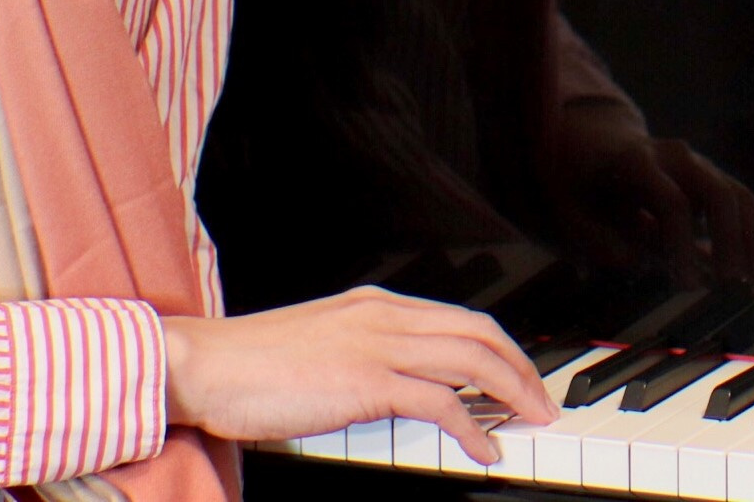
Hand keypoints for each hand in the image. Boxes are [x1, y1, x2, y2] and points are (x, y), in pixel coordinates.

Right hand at [162, 286, 556, 466]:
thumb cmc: (254, 365)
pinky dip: (473, 425)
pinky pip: (439, 400)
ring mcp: (375, 344)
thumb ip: (363, 355)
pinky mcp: (365, 380)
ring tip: (531, 422)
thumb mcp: (321, 348)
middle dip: (520, 367)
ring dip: (511, 392)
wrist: (211, 364)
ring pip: (469, 358)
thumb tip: (401, 387)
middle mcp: (382, 315)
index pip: (456, 317)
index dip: (498, 348)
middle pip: (476, 331)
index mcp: (372, 305)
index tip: (520, 378)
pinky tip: (486, 448)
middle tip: (543, 402)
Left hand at [548, 102, 753, 285]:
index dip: (681, 245)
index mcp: (634, 159)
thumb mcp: (566, 204)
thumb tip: (631, 261)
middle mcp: (672, 155)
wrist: (591, 140)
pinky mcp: (710, 178)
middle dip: (729, 238)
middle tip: (730, 284)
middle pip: (716, 190)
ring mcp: (696, 164)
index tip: (686, 287)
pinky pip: (742, 203)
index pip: (670, 199)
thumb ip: (590, 234)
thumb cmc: (577, 181)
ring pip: (738, 194)